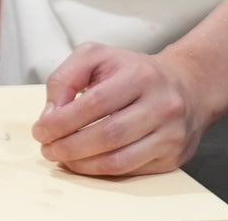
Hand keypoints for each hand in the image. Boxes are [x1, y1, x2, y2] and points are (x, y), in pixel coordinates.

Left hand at [31, 43, 219, 175]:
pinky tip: (85, 162)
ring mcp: (171, 133)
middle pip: (108, 135)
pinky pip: (132, 170)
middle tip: (47, 148)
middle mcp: (161, 104)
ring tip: (62, 157)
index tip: (41, 129)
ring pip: (120, 160)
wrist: (186, 85)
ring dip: (83, 164)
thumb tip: (51, 113)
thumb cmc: (134, 71)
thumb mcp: (96, 57)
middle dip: (69, 146)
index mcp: (140, 75)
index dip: (63, 121)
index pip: (96, 103)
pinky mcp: (174, 156)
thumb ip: (66, 77)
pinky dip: (102, 170)